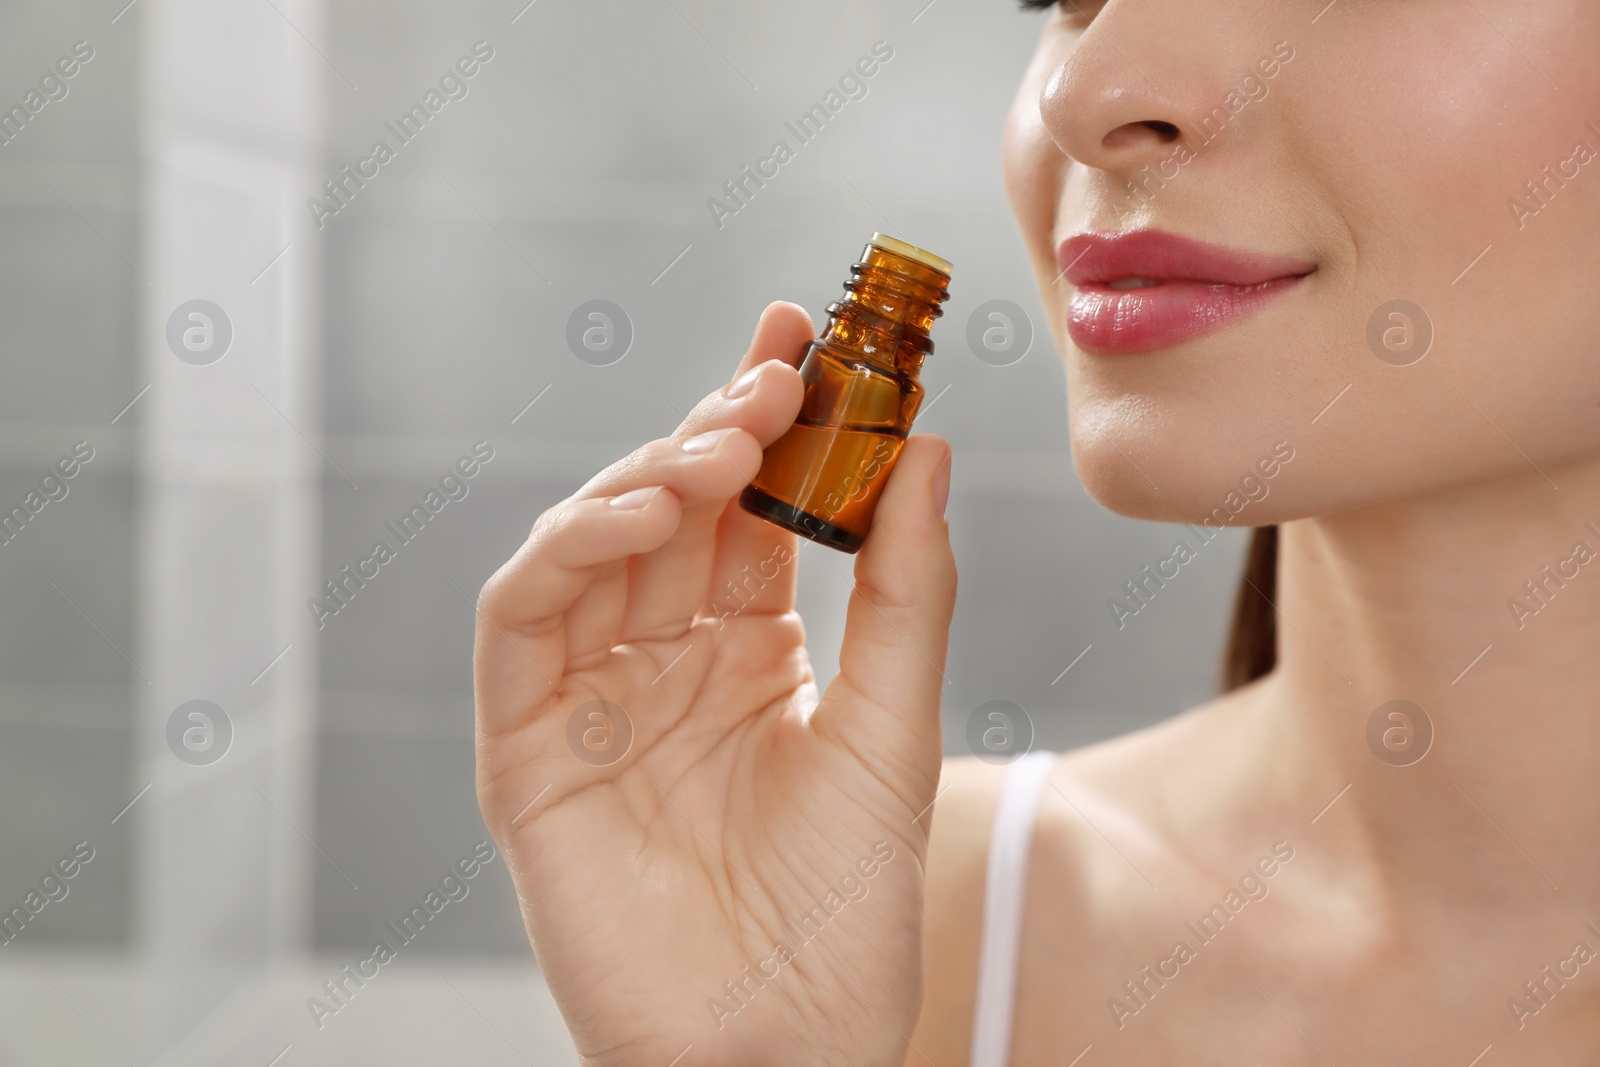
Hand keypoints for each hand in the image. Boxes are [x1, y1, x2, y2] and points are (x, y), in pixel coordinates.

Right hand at [473, 300, 956, 1066]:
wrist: (781, 1048)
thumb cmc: (847, 912)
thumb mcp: (894, 729)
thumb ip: (906, 590)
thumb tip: (928, 448)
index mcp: (748, 654)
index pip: (749, 510)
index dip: (771, 422)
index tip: (807, 334)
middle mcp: (663, 664)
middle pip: (671, 511)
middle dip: (717, 429)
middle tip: (776, 372)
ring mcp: (591, 701)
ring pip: (591, 545)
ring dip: (650, 477)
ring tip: (727, 440)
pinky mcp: (526, 748)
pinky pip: (523, 622)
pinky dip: (570, 553)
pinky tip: (644, 515)